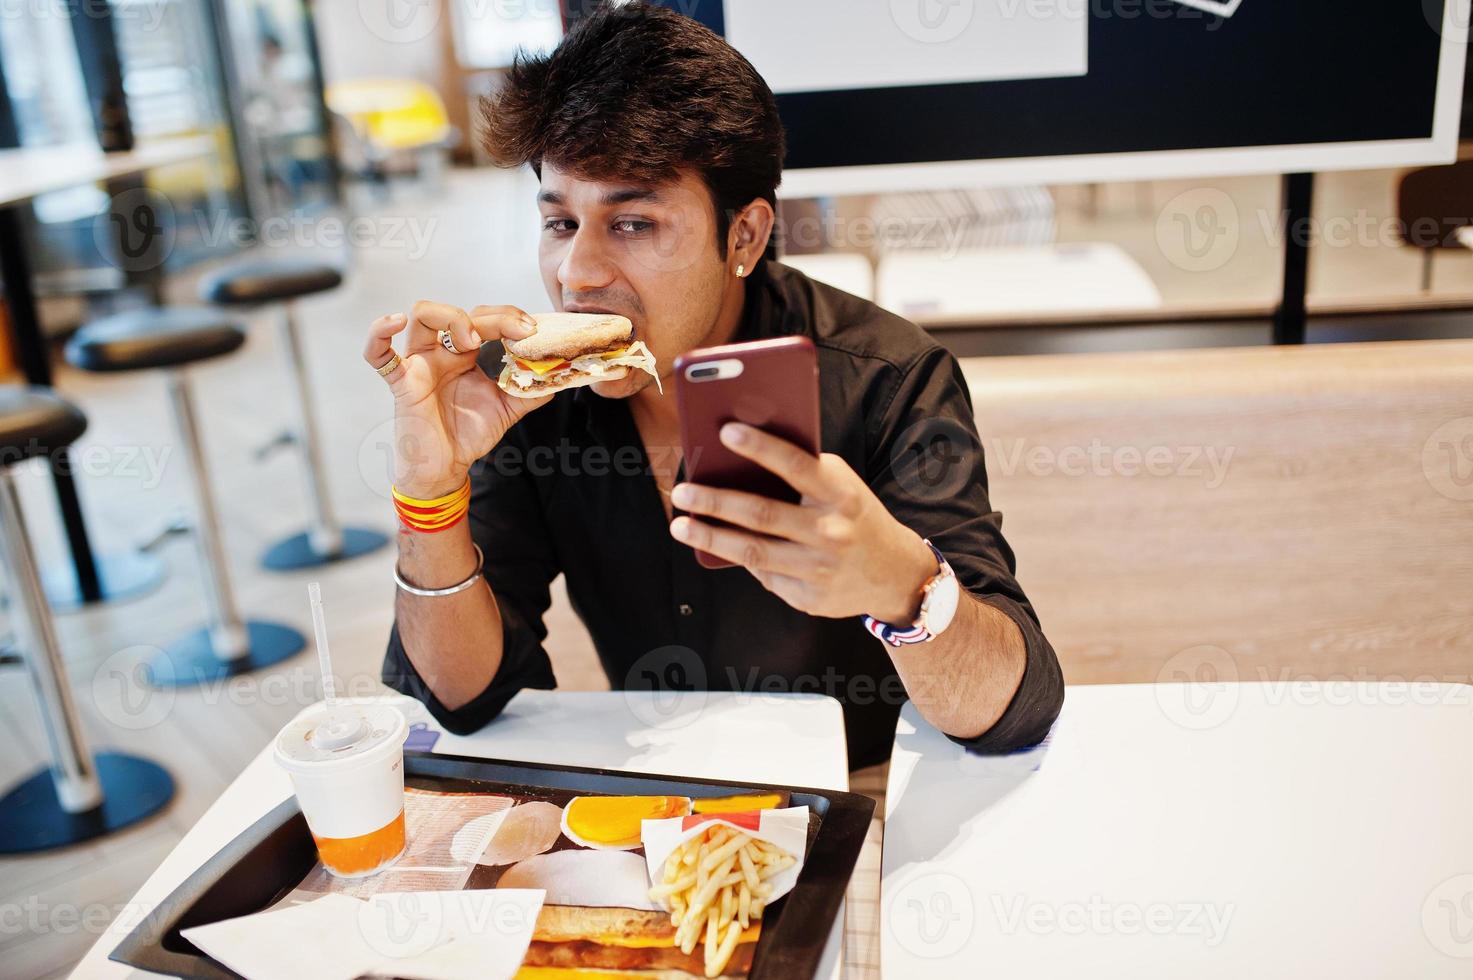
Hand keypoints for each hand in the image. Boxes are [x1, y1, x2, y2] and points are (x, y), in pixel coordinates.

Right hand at [363, 300, 551, 498]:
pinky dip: (378, 333)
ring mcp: (420, 363)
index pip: (485, 317)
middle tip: (518, 332)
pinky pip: (379, 354)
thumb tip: (558, 376)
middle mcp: (443, 352)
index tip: (532, 330)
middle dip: (493, 317)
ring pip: (422, 315)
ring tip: (472, 342)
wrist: (445, 467)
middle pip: (460, 311)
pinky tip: (392, 320)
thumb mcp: (509, 409)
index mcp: (467, 354)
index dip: (509, 317)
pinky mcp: (402, 382)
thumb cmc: (468, 433)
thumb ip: (532, 391)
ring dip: (451, 318)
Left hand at [669, 423, 937, 622]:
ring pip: (753, 552)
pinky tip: (718, 547)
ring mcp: (820, 569)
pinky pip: (764, 576)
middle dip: (715, 502)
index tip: (725, 431)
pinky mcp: (809, 598)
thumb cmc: (856, 516)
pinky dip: (739, 560)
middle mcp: (832, 532)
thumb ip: (804, 474)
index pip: (797, 465)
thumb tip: (741, 461)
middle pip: (762, 514)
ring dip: (711, 538)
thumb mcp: (843, 487)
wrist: (895, 574)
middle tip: (682, 493)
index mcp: (842, 495)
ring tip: (681, 525)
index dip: (760, 448)